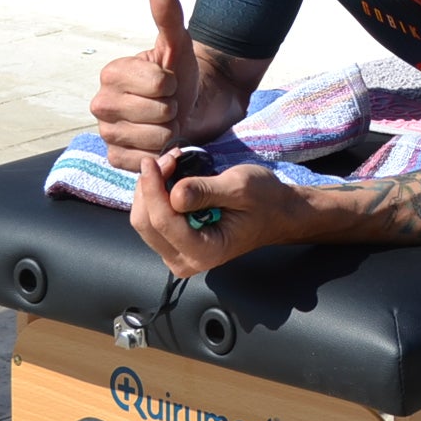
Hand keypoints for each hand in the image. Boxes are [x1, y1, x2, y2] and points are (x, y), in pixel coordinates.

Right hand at [91, 0, 201, 172]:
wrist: (189, 107)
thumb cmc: (181, 76)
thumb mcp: (178, 45)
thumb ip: (168, 17)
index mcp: (111, 73)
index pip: (158, 83)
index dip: (173, 83)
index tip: (169, 82)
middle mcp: (101, 103)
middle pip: (159, 112)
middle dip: (174, 108)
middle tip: (169, 104)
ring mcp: (106, 132)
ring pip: (156, 137)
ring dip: (171, 131)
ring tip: (165, 122)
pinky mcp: (115, 158)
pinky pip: (145, 159)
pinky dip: (161, 153)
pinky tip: (159, 142)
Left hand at [129, 152, 288, 277]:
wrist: (276, 213)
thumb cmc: (264, 200)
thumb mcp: (240, 187)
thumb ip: (206, 192)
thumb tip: (173, 193)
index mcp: (206, 252)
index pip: (164, 223)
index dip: (152, 190)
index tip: (151, 161)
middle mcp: (186, 261)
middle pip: (146, 224)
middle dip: (149, 188)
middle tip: (168, 159)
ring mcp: (177, 256)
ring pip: (144, 222)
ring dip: (150, 190)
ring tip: (171, 164)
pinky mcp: (173, 246)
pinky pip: (151, 221)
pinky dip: (155, 196)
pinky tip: (170, 179)